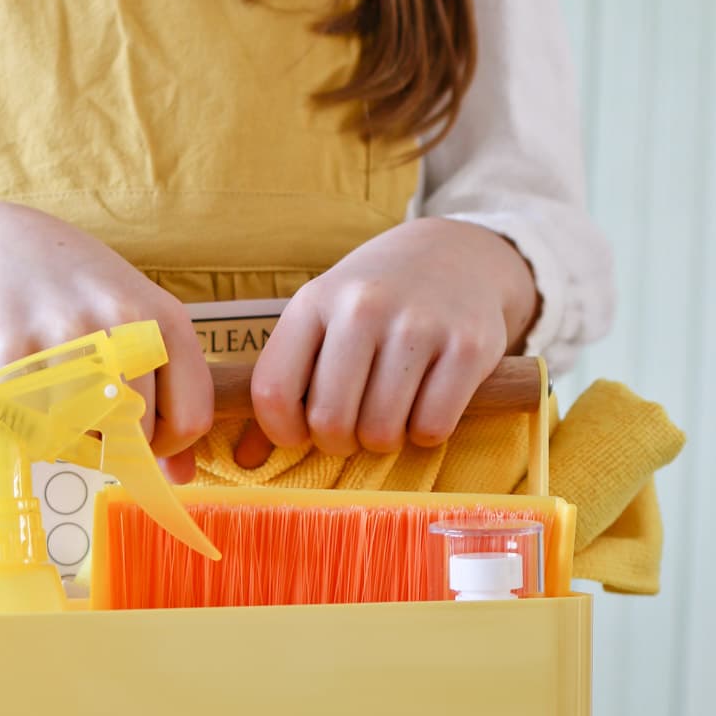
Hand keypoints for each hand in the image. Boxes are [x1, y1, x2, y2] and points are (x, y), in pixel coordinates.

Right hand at [0, 202, 213, 477]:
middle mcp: (120, 324)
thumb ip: (171, 394)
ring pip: (84, 437)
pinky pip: (32, 426)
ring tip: (58, 395)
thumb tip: (180, 478)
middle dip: (117, 441)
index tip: (144, 432)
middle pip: (138, 434)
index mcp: (164, 319)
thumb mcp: (141, 327)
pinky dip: (28, 423)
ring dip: (71, 434)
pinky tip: (25, 387)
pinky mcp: (10, 352)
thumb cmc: (83, 297)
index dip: (169, 444)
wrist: (4, 247)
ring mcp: (65, 337)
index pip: (191, 419)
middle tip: (92, 415)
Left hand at [237, 218, 538, 467]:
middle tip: (353, 429)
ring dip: (383, 441)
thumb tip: (247, 461)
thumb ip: (286, 382)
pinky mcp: (468, 346)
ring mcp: (419, 325)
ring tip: (388, 415)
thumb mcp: (321, 319)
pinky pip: (432, 427)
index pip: (273, 393)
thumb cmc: (374, 303)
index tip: (302, 433)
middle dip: (339, 442)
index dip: (283, 432)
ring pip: (382, 432)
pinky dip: (426, 434)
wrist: (456, 255)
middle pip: (329, 421)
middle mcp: (363, 307)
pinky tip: (425, 407)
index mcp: (314, 302)